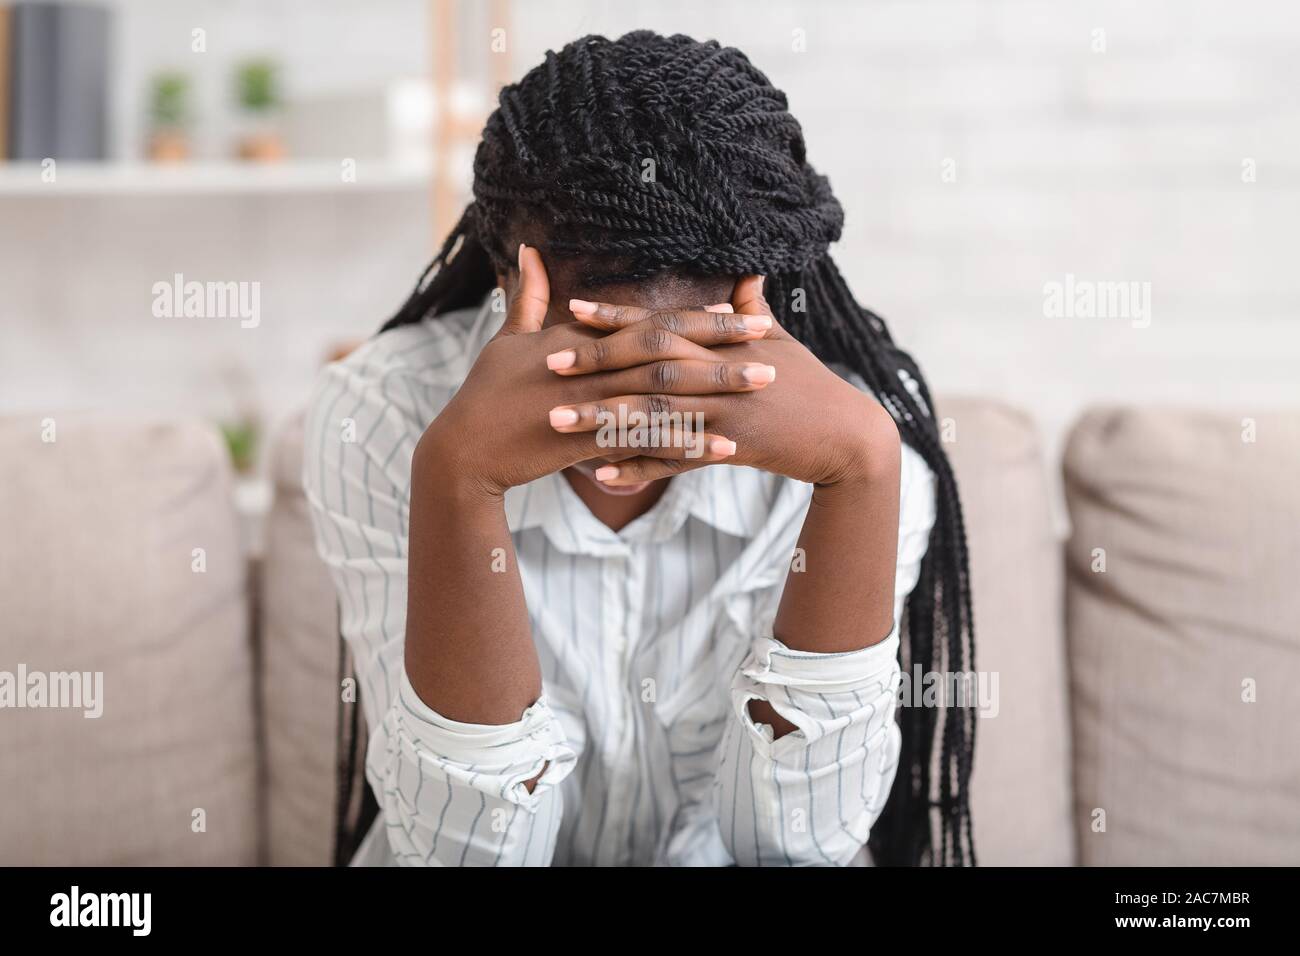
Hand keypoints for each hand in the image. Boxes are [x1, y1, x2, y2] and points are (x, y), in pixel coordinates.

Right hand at [416, 247, 775, 496]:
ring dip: (717, 391)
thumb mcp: (508, 340)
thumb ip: (529, 298)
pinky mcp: (587, 443)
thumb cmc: (485, 394)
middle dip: (721, 346)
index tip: (738, 313)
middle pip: (667, 350)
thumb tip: (529, 251)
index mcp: (577, 339)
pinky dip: (689, 444)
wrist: (463, 451)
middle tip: (771, 344)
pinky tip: (727, 448)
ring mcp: (589, 404)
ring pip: (666, 392)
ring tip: (763, 390)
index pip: (647, 322)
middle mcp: (588, 367)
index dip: (694, 318)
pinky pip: (648, 442)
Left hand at [548, 276, 901, 487]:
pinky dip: (637, 468)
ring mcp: (726, 408)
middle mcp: (720, 369)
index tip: (572, 308)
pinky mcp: (733, 446)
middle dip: (596, 360)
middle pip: (648, 360)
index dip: (617, 315)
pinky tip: (600, 474)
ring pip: (653, 409)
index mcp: (724, 340)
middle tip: (548, 363)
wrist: (848, 434)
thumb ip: (753, 312)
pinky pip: (675, 460)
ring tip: (557, 420)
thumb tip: (747, 276)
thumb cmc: (811, 383)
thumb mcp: (782, 342)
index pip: (661, 321)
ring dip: (602, 415)